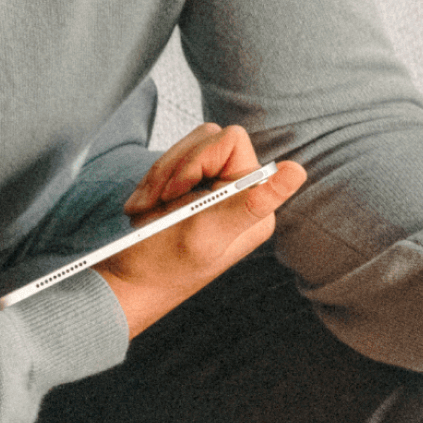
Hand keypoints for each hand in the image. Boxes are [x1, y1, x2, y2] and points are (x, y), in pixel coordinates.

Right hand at [97, 123, 305, 337]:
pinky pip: (171, 163)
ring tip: (147, 210)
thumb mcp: (208, 232)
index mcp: (255, 203)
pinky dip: (151, 184)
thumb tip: (297, 171)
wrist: (125, 284)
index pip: (231, 141)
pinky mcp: (191, 189)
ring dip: (158, 178)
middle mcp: (241, 194)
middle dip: (172, 170)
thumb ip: (254, 201)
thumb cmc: (161, 265)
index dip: (197, 159)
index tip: (176, 194)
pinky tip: (144, 210)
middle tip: (158, 204)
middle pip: (206, 138)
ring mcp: (215, 189)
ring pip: (186, 148)